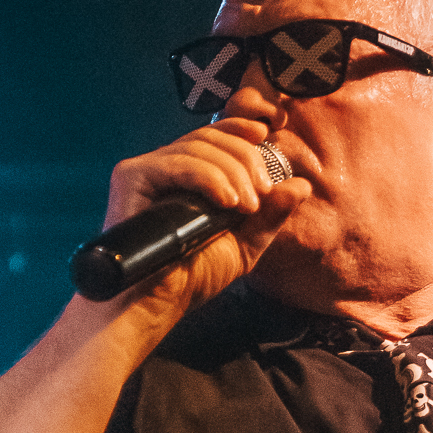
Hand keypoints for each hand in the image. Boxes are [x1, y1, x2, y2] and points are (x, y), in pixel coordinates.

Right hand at [96, 117, 309, 315]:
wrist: (158, 303)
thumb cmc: (193, 277)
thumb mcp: (245, 245)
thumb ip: (271, 215)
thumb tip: (301, 184)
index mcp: (189, 177)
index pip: (214, 137)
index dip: (239, 130)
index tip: (265, 135)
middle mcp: (166, 168)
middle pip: (210, 138)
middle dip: (245, 159)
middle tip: (261, 194)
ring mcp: (147, 170)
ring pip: (197, 147)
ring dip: (232, 172)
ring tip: (245, 207)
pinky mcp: (131, 177)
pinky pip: (176, 163)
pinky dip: (207, 177)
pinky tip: (226, 201)